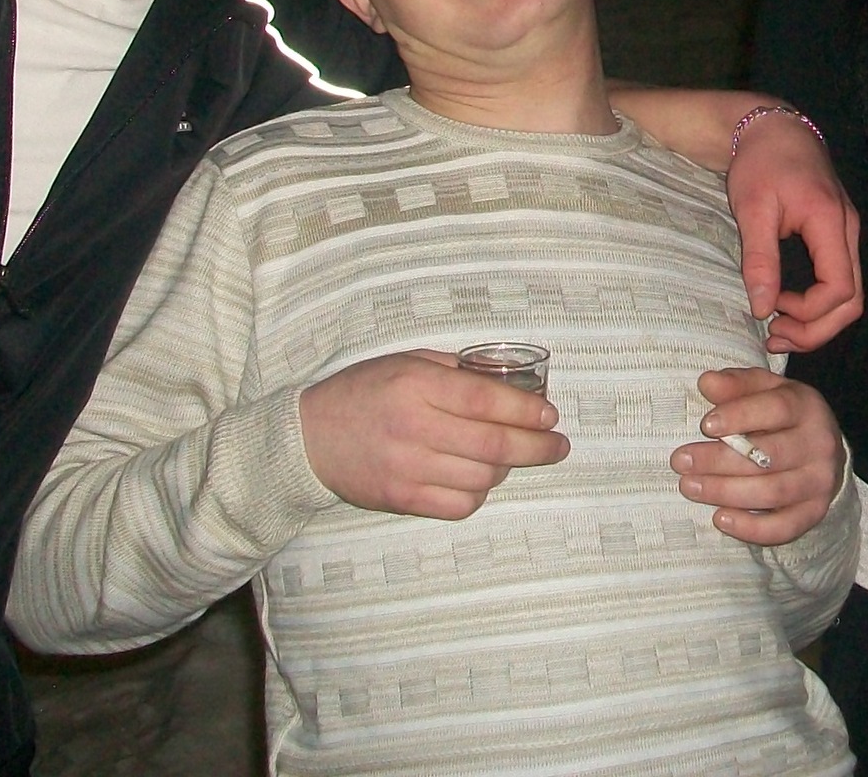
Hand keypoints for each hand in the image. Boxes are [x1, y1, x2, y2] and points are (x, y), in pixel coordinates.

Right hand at [298, 348, 567, 518]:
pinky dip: (480, 494)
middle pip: (493, 445)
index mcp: (416, 385)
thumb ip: (454, 370)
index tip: (551, 415)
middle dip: (537, 447)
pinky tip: (481, 479)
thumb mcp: (406, 362)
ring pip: (482, 477)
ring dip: (509, 469)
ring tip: (515, 458)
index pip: (486, 400)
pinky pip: (459, 504)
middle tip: (558, 446)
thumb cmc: (363, 392)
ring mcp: (407, 468)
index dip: (526, 410)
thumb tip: (509, 382)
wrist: (308, 438)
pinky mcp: (401, 499)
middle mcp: (414, 427)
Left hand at [669, 367, 844, 544]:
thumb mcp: (764, 390)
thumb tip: (706, 382)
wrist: (823, 451)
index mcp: (807, 406)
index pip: (776, 409)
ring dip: (726, 492)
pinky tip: (720, 518)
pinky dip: (750, 527)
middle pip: (768, 456)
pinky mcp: (814, 512)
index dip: (739, 416)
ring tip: (690, 487)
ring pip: (772, 492)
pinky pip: (783, 527)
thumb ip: (736, 384)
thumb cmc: (782, 416)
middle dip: (719, 460)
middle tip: (681, 461)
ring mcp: (819, 481)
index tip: (705, 425)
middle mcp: (819, 444)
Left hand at [726, 109, 863, 353]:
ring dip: (819, 320)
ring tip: (780, 329)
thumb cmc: (761, 163)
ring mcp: (847, 233)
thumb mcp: (752, 209)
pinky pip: (840, 279)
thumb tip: (760, 308)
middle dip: (817, 329)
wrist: (774, 128)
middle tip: (776, 337)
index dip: (809, 312)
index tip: (772, 309)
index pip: (839, 288)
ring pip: (850, 294)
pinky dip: (819, 303)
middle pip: (852, 301)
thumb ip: (759, 259)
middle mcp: (848, 231)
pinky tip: (790, 308)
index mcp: (830, 223)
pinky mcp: (837, 234)